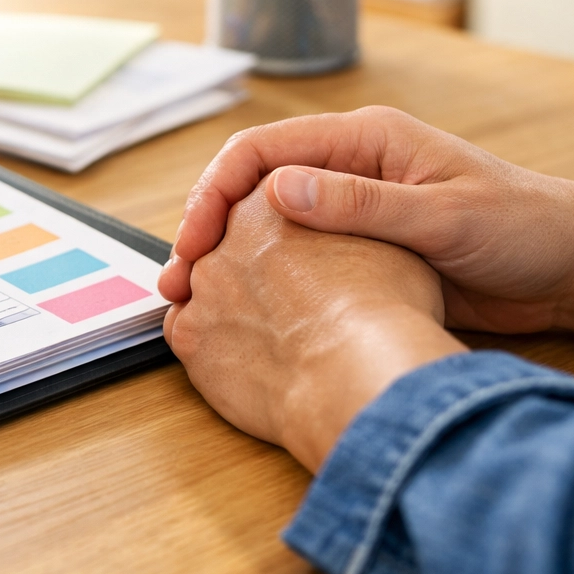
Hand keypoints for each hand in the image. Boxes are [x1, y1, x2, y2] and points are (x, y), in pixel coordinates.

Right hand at [159, 107, 573, 335]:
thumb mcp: (443, 215)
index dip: (216, 190)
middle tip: (181, 276)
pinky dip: (257, 277)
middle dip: (205, 224)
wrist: (571, 269)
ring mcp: (348, 209)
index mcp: (363, 140)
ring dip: (225, 255)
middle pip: (248, 184)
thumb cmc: (524, 228)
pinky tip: (240, 308)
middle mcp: (346, 168)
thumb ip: (361, 202)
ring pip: (261, 223)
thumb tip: (279, 190)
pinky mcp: (356, 250)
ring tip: (195, 297)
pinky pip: (291, 257)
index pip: (261, 150)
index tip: (197, 238)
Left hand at [164, 183, 461, 471]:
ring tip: (272, 337)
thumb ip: (350, 227)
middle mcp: (225, 238)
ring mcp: (201, 287)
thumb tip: (350, 235)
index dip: (280, 236)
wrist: (358, 371)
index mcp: (269, 202)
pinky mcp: (188, 337)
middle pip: (227, 248)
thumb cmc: (385, 308)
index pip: (259, 207)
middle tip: (285, 303)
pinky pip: (188, 335)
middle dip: (250, 272)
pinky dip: (211, 347)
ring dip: (229, 309)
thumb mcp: (386, 242)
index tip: (297, 260)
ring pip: (203, 291)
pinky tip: (246, 361)